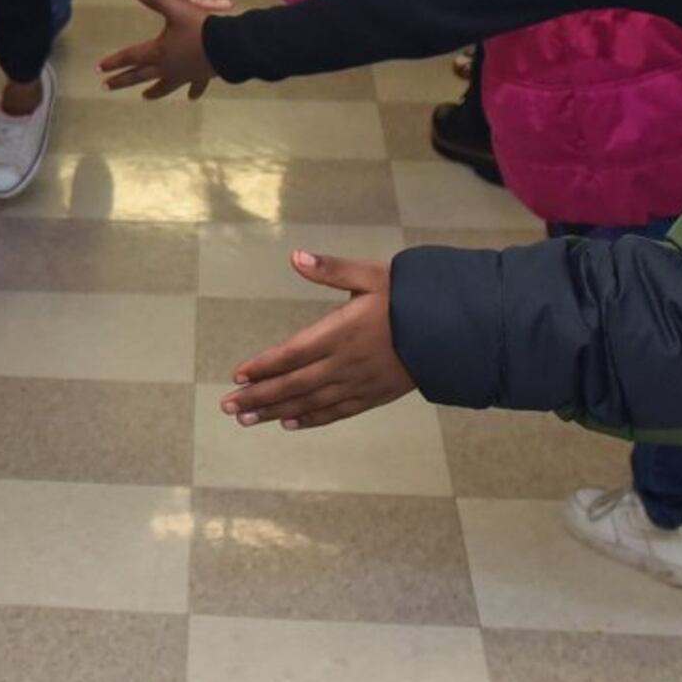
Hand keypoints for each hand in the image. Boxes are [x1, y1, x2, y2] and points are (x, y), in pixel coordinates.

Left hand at [97, 0, 217, 98]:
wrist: (229, 46)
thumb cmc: (201, 27)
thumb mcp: (177, 8)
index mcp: (158, 51)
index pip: (130, 57)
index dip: (113, 62)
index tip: (99, 69)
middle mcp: (166, 67)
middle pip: (139, 76)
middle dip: (122, 81)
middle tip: (107, 87)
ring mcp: (183, 75)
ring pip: (164, 86)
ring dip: (153, 91)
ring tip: (144, 97)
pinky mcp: (199, 77)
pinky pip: (193, 87)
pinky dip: (192, 92)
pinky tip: (190, 98)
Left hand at [222, 253, 412, 428]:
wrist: (453, 330)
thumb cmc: (409, 298)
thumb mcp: (371, 275)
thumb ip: (331, 269)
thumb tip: (296, 257)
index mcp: (341, 332)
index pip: (292, 353)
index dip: (263, 366)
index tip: (237, 375)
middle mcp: (345, 363)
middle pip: (293, 384)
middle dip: (259, 396)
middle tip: (228, 407)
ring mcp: (359, 383)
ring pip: (310, 403)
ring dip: (276, 412)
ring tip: (247, 419)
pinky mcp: (373, 396)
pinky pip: (336, 412)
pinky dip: (311, 419)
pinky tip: (289, 424)